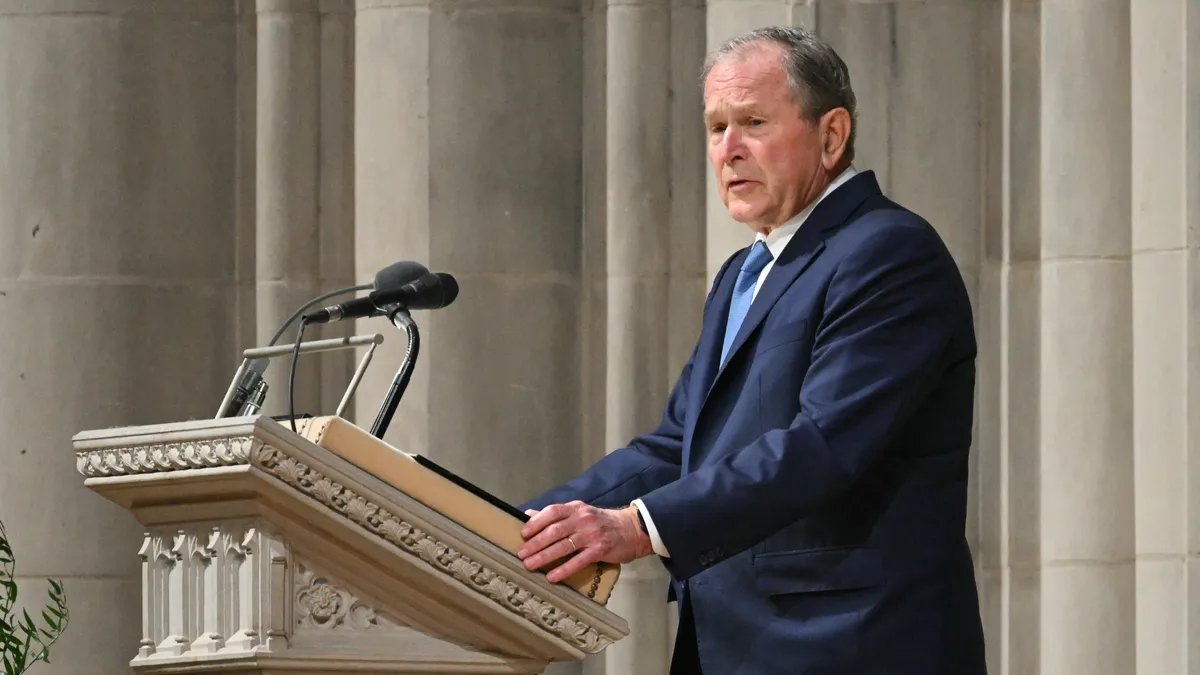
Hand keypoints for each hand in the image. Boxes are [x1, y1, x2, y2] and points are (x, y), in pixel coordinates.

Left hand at [517, 501, 652, 583]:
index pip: (552, 512)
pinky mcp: (600, 550)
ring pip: (563, 545)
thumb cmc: (601, 522)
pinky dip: (564, 569)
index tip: (523, 534)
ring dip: (544, 556)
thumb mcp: (579, 512)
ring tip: (530, 565)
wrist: (632, 529)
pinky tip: (552, 577)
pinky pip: (578, 561)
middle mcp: (583, 519)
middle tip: (521, 554)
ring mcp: (592, 534)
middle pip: (555, 530)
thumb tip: (529, 515)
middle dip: (536, 543)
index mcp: (576, 508)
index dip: (536, 522)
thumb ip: (556, 515)